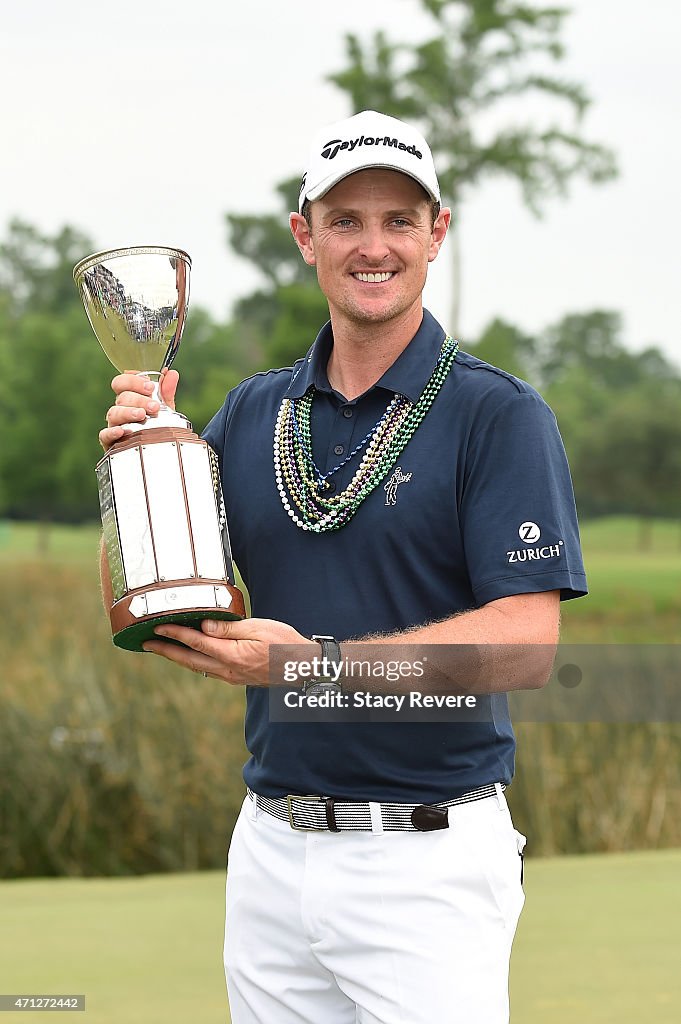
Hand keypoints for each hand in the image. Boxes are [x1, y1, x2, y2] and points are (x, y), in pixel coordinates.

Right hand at [99, 368, 179, 450]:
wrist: (154, 453)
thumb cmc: (155, 427)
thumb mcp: (164, 409)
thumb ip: (166, 392)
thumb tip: (171, 373)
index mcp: (128, 398)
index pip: (122, 382)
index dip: (133, 381)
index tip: (149, 386)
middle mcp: (120, 410)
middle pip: (121, 398)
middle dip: (138, 399)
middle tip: (154, 406)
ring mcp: (114, 425)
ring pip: (114, 413)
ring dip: (128, 412)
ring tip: (142, 415)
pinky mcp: (110, 442)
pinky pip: (105, 434)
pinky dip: (112, 431)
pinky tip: (123, 431)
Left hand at [141, 617, 315, 685]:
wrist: (302, 667)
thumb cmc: (285, 643)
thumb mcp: (259, 628)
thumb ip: (229, 629)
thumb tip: (203, 628)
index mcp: (232, 655)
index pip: (196, 642)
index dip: (174, 634)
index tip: (156, 627)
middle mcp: (227, 670)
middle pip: (189, 660)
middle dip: (165, 651)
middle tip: (145, 644)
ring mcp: (231, 676)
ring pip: (196, 667)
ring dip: (177, 657)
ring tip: (160, 648)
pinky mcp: (236, 677)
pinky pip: (208, 670)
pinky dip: (193, 661)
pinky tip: (189, 655)